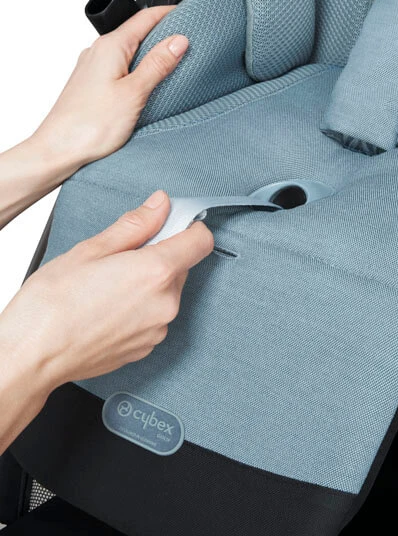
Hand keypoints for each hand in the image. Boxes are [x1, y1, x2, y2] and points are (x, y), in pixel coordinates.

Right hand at [0, 191, 213, 388]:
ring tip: (107, 286)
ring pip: (166, 293)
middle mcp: (165, 303)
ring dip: (147, 284)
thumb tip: (161, 205)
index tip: (169, 224)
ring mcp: (157, 330)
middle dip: (159, 256)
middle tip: (120, 258)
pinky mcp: (146, 348)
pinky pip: (153, 317)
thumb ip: (136, 224)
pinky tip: (107, 308)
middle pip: (182, 266)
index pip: (201, 241)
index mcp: (156, 272)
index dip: (187, 228)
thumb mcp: (92, 249)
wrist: (32, 356)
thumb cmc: (52, 304)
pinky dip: (139, 309)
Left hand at [33, 7, 187, 173]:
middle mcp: (98, 52)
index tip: (189, 14)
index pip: (145, 17)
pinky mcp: (91, 84)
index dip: (169, 13)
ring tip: (172, 61)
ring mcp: (93, 68)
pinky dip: (137, 68)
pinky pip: (119, 66)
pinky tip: (147, 83)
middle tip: (187, 39)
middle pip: (136, 31)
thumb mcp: (134, 92)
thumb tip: (178, 41)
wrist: (57, 150)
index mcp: (110, 47)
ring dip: (150, 51)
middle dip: (162, 32)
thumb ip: (157, 64)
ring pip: (128, 50)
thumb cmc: (88, 126)